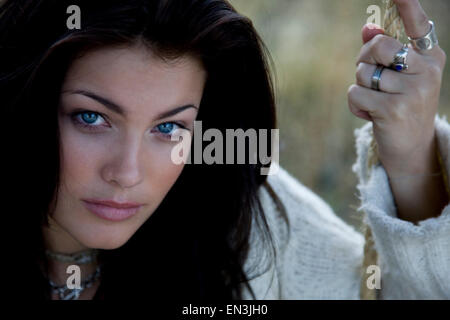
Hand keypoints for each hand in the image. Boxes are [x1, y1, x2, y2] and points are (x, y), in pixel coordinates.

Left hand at [348, 0, 445, 175]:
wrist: (411, 148)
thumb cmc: (400, 105)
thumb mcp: (397, 77)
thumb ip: (382, 52)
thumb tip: (367, 28)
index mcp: (430, 57)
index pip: (418, 26)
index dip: (408, 7)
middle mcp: (427, 70)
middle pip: (378, 46)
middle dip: (364, 60)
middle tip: (372, 78)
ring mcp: (412, 91)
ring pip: (363, 72)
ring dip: (360, 87)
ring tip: (376, 102)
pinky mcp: (393, 109)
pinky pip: (355, 94)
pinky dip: (355, 105)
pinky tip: (371, 115)